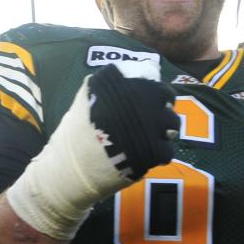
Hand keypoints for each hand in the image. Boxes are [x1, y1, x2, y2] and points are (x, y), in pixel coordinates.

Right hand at [6, 60, 177, 239]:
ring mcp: (147, 127)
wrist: (71, 167)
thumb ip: (106, 87)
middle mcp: (138, 103)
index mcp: (122, 88)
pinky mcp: (151, 152)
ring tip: (154, 137)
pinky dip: (161, 153)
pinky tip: (150, 155)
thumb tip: (126, 76)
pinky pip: (168, 150)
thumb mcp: (85, 100)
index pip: (156, 85)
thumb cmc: (76, 134)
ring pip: (172, 124)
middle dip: (164, 109)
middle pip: (167, 100)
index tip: (155, 100)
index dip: (158, 93)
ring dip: (165, 130)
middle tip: (157, 119)